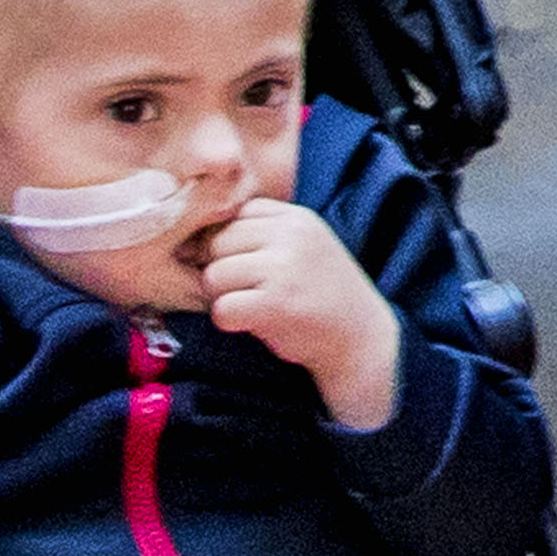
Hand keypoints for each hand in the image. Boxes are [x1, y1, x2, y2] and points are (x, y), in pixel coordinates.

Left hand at [197, 193, 401, 430]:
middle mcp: (290, 235)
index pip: (234, 215)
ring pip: (214, 276)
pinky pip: (222, 308)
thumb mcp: (302, 248)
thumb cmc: (322, 296)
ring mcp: (284, 268)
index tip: (233, 266)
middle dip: (218, 271)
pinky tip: (249, 324)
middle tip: (239, 293)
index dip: (224, 243)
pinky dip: (228, 321)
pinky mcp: (276, 304)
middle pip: (217, 243)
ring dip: (221, 297)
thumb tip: (194, 238)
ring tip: (248, 308)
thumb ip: (262, 234)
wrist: (362, 340)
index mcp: (295, 217)